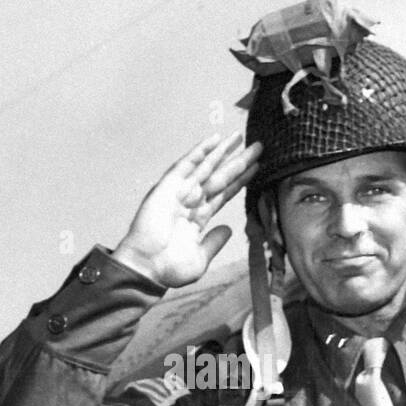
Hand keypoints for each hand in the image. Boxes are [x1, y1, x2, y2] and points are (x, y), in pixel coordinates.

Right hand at [112, 132, 261, 288]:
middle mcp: (190, 201)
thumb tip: (228, 229)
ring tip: (239, 137)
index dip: (240, 180)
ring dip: (222, 151)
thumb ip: (214, 242)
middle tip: (258, 146)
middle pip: (219, 177)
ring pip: (206, 167)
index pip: (224, 193)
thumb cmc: (169, 269)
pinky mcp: (168, 187)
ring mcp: (179, 193)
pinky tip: (214, 139)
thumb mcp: (200, 258)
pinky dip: (199, 151)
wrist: (147, 268)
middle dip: (238, 162)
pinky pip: (186, 165)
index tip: (257, 167)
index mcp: (197, 217)